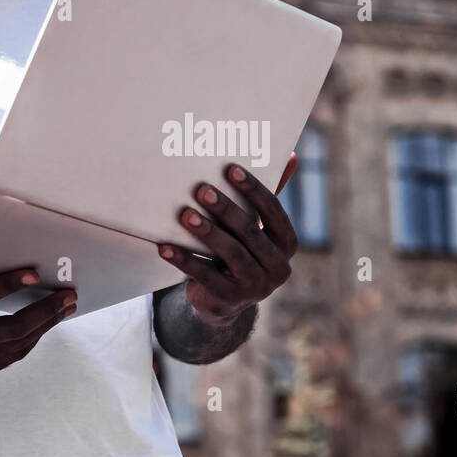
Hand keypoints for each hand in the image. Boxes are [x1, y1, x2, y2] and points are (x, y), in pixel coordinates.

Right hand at [0, 266, 78, 379]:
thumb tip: (8, 259)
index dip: (10, 283)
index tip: (35, 272)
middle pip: (13, 328)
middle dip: (47, 311)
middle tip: (70, 295)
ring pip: (18, 345)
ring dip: (46, 325)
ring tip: (66, 308)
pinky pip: (11, 355)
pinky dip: (30, 339)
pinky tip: (45, 325)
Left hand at [157, 153, 298, 327]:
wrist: (223, 300)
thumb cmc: (240, 250)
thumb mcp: (255, 227)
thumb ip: (266, 198)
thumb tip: (290, 156)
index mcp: (287, 244)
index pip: (273, 211)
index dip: (253, 189)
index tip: (230, 169)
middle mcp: (278, 267)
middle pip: (250, 232)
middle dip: (225, 209)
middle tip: (202, 190)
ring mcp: (256, 287)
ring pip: (231, 253)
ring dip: (207, 232)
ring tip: (185, 215)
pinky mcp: (229, 300)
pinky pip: (205, 276)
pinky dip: (184, 260)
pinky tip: (165, 247)